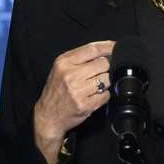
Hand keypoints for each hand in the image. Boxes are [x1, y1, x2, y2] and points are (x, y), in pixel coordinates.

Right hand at [32, 40, 113, 163]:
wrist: (48, 116)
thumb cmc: (56, 90)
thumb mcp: (61, 68)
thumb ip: (80, 59)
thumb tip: (105, 52)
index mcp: (64, 62)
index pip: (92, 49)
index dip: (108, 47)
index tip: (116, 46)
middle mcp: (70, 75)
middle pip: (103, 63)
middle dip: (106, 67)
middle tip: (100, 73)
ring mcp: (78, 91)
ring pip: (107, 79)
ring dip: (105, 82)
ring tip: (94, 86)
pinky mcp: (86, 105)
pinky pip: (106, 95)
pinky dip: (103, 95)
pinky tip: (93, 96)